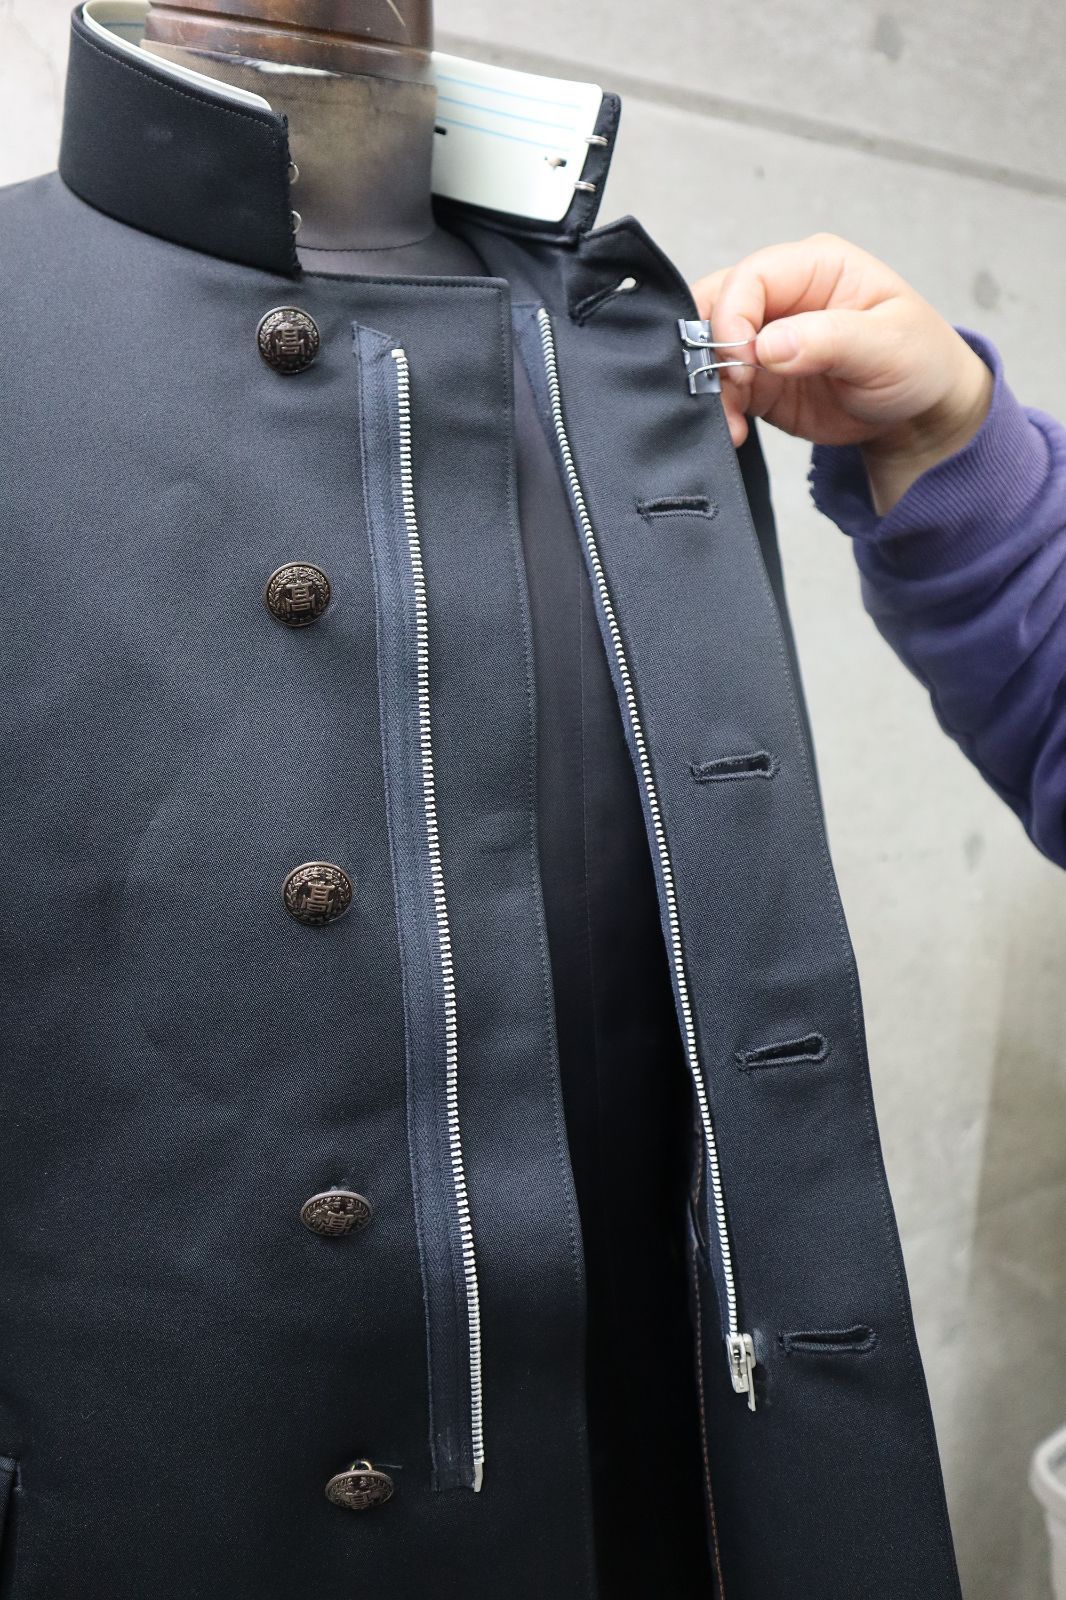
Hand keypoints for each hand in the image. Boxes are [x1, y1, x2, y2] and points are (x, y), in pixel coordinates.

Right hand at [691, 234, 993, 512]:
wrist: (919, 414)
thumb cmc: (918, 361)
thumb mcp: (889, 345)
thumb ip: (829, 339)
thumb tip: (769, 344)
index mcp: (816, 267)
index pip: (750, 276)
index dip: (734, 315)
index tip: (742, 358)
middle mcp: (783, 298)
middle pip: (716, 305)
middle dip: (708, 348)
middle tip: (725, 387)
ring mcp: (766, 339)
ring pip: (709, 350)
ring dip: (709, 386)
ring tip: (730, 421)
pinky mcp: (758, 380)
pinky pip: (720, 390)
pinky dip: (718, 412)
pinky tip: (735, 432)